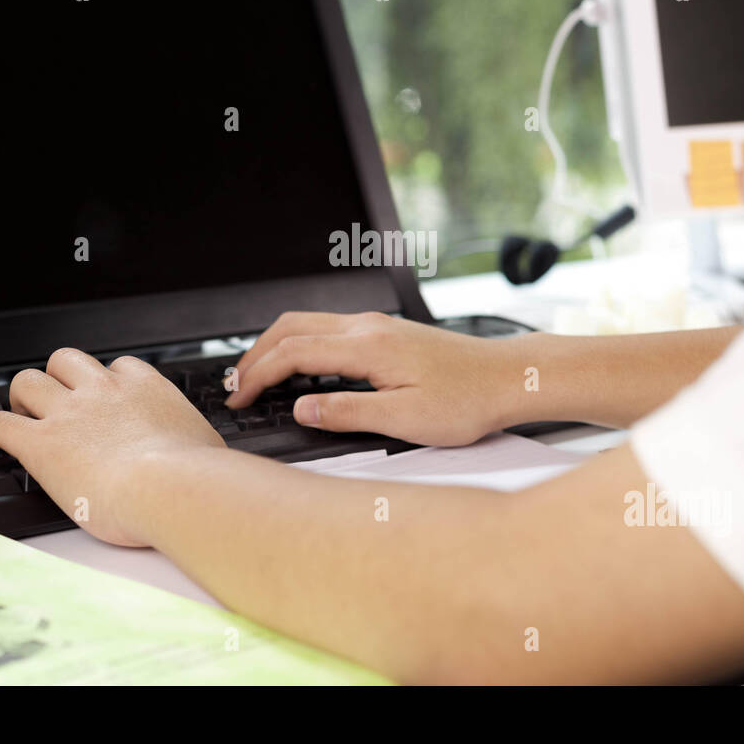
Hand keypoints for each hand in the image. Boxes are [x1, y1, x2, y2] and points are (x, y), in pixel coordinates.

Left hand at [0, 348, 225, 546]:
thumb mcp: (205, 443)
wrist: (171, 487)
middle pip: (65, 361)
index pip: (117, 367)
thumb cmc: (195, 474)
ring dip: (22, 398)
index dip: (106, 383)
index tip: (104, 398)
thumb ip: (193, 439)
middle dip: (57, 378)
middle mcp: (103, 391)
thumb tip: (205, 453)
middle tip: (56, 402)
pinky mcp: (41, 443)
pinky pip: (1, 424)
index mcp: (144, 387)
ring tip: (21, 414)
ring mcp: (69, 413)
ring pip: (27, 382)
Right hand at [225, 311, 530, 446]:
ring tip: (258, 377)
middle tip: (236, 387)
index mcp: (367, 346)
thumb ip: (346, 412)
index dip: (257, 377)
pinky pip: (328, 330)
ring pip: (308, 324)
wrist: (507, 379)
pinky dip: (300, 345)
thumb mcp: (403, 419)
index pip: (292, 353)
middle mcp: (368, 327)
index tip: (239, 399)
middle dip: (255, 355)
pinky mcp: (387, 333)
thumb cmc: (467, 400)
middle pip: (291, 327)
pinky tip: (301, 369)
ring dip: (276, 347)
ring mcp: (377, 326)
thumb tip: (301, 409)